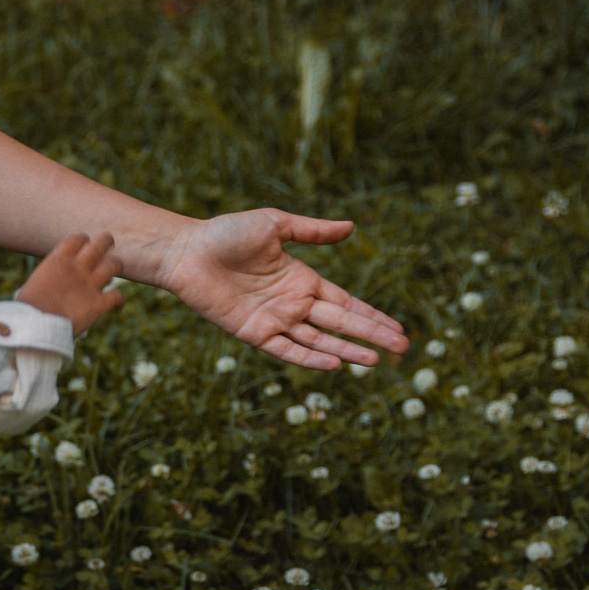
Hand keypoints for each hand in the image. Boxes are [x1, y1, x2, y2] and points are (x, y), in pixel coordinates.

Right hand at [18, 232, 124, 334]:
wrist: (35, 325)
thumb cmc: (28, 307)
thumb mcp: (35, 283)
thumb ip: (50, 278)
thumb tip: (52, 286)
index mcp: (58, 260)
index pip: (77, 239)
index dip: (83, 240)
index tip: (85, 244)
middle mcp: (77, 268)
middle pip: (100, 245)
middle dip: (105, 242)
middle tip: (108, 244)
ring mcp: (90, 284)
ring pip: (114, 265)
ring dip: (116, 265)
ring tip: (116, 268)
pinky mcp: (99, 303)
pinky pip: (117, 296)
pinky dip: (119, 301)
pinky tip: (117, 307)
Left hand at [157, 210, 409, 370]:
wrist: (185, 250)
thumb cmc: (225, 233)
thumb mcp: (275, 225)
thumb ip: (312, 231)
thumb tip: (352, 227)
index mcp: (302, 280)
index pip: (346, 302)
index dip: (372, 316)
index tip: (398, 328)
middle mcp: (292, 303)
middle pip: (340, 324)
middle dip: (371, 336)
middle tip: (402, 349)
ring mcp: (273, 320)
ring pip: (318, 341)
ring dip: (347, 351)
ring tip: (375, 362)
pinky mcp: (252, 332)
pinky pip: (285, 349)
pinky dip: (308, 358)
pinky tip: (334, 364)